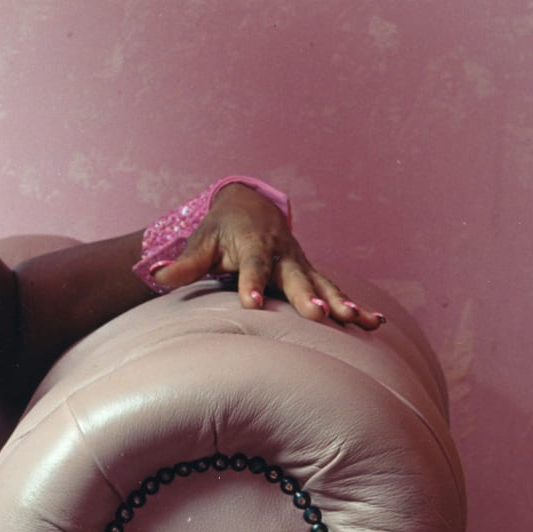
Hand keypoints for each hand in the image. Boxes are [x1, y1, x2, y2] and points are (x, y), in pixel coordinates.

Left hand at [150, 183, 383, 329]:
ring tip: (359, 321)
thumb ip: (184, 264)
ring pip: (323, 284)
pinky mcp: (312, 274)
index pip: (252, 266)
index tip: (251, 304)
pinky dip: (355, 304)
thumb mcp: (201, 243)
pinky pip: (336, 290)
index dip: (251, 284)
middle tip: (318, 317)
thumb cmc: (220, 231)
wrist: (250, 207)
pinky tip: (376, 323)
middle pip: (295, 278)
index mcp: (254, 246)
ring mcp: (301, 264)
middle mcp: (283, 255)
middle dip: (307, 297)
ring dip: (341, 303)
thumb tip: (156, 274)